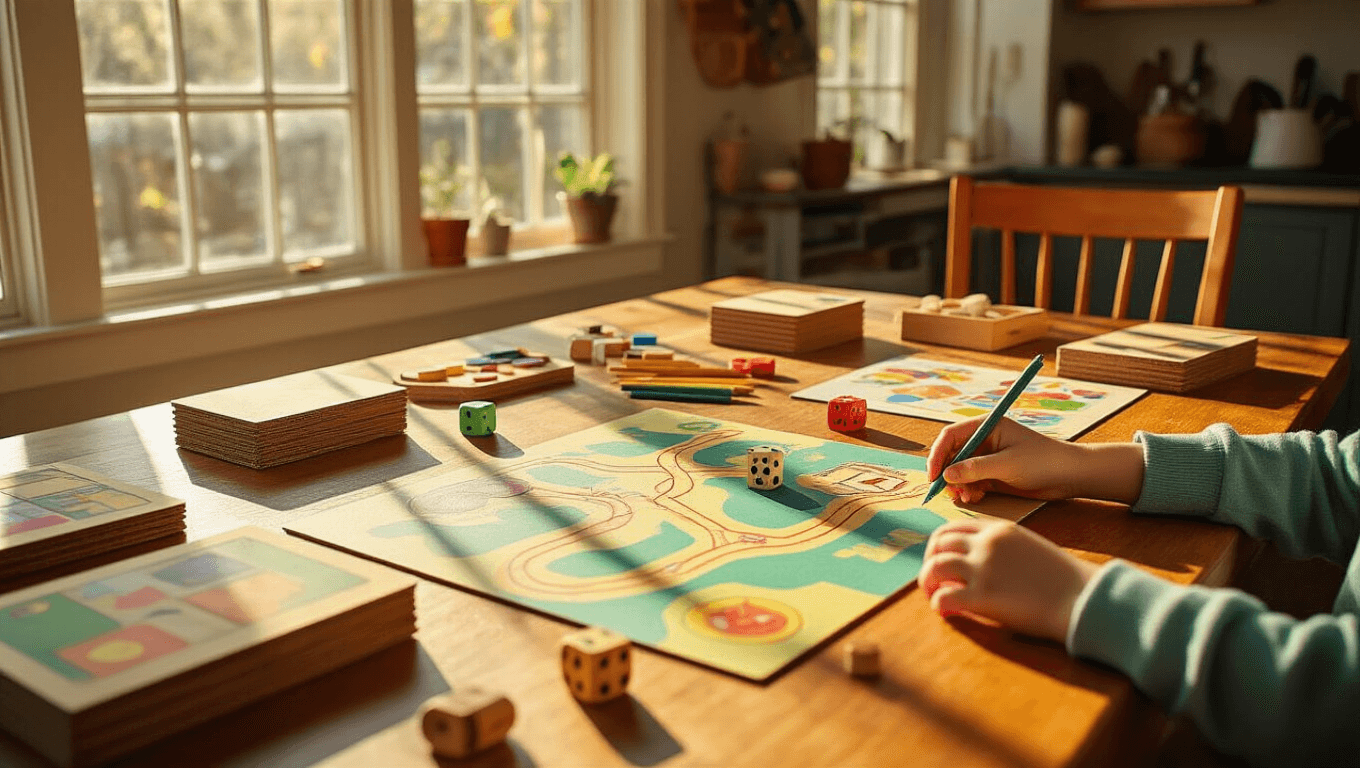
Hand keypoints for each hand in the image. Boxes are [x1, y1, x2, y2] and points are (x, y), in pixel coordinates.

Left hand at [917, 519, 1098, 641]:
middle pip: (937, 544)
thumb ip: (1000, 548)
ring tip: (935, 596)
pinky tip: (947, 612)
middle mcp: (986, 544)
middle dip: (929, 561)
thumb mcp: (1027, 547)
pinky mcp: (982, 596)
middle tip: (933, 580)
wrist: (1081, 598)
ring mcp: (983, 569)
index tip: (940, 560)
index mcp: (997, 529)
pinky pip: (944, 597)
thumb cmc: (1060, 578)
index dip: (939, 545)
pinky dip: (938, 604)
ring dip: (928, 583)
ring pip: (934, 567)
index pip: (951, 527)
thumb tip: (975, 561)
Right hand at [927, 417, 1145, 504]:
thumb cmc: (1043, 461)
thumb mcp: (1008, 464)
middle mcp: (984, 440)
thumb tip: (946, 475)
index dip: (938, 454)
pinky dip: (969, 490)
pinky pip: (971, 482)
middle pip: (952, 454)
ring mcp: (988, 457)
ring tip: (967, 498)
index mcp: (987, 426)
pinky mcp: (993, 474)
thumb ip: (976, 469)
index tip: (934, 475)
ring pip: (959, 471)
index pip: (951, 436)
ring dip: (958, 485)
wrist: (1069, 475)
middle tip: (948, 492)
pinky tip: (975, 498)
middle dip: (947, 474)